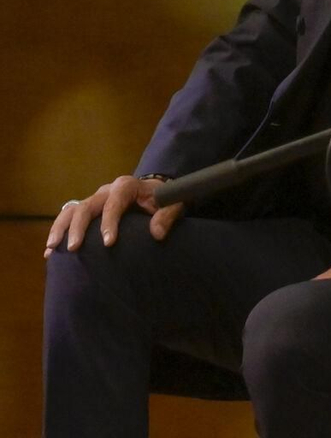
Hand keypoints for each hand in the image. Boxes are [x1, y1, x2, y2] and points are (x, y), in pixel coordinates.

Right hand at [45, 174, 184, 257]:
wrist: (156, 194)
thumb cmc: (164, 200)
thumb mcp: (173, 205)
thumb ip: (167, 216)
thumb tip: (157, 234)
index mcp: (126, 186)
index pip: (114, 203)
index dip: (109, 222)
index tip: (108, 243)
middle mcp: (107, 190)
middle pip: (87, 206)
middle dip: (78, 228)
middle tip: (74, 248)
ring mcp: (95, 199)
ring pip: (72, 210)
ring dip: (60, 228)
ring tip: (52, 248)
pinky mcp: (89, 208)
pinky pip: (68, 217)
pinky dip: (58, 232)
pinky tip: (50, 251)